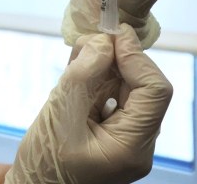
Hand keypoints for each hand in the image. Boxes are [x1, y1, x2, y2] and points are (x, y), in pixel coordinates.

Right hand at [5, 25, 172, 183]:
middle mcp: (137, 144)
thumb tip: (102, 42)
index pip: (153, 92)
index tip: (113, 34)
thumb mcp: (58, 115)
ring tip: (78, 53)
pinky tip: (78, 68)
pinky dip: (97, 80)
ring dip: (105, 67)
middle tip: (89, 39)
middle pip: (142, 89)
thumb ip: (82, 77)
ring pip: (127, 91)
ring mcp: (126, 140)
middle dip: (118, 59)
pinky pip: (113, 99)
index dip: (136, 58)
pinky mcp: (112, 134)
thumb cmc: (43, 162)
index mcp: (131, 147)